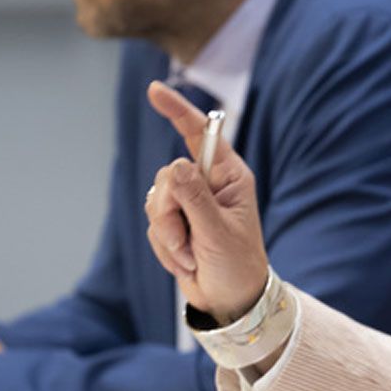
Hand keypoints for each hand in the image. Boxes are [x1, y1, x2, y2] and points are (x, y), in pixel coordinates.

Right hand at [145, 81, 271, 324]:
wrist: (230, 300)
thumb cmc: (237, 265)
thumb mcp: (218, 232)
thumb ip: (194, 199)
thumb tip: (174, 166)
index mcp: (229, 176)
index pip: (200, 135)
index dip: (177, 110)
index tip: (154, 90)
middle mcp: (208, 184)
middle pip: (167, 177)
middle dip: (170, 213)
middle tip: (189, 241)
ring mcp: (189, 203)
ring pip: (155, 201)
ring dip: (169, 235)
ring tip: (191, 255)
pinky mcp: (174, 223)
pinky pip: (153, 225)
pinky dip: (165, 248)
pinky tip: (186, 261)